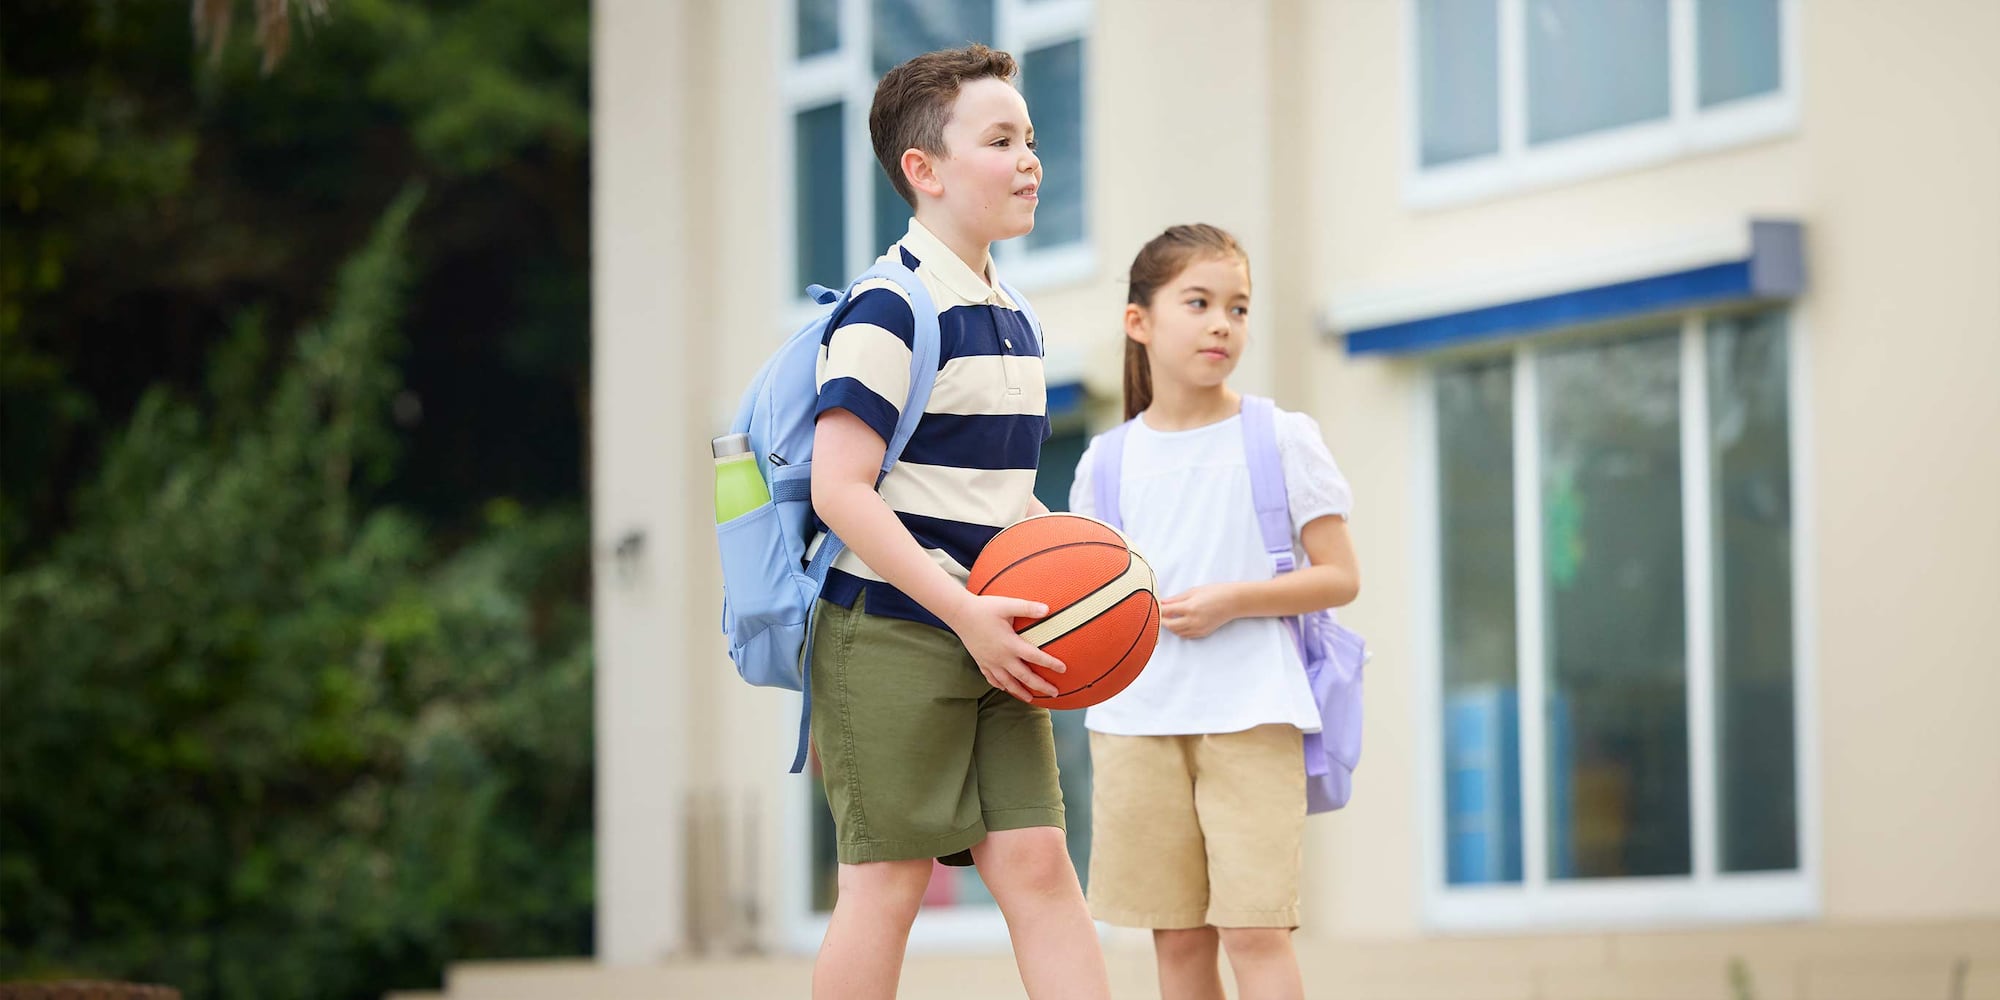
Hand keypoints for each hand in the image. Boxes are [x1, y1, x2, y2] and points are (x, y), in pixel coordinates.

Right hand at [945, 593, 1065, 701]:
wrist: (959, 614)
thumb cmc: (984, 608)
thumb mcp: (1007, 605)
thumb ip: (1027, 608)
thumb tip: (1048, 609)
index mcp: (1010, 644)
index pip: (1035, 657)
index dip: (1050, 664)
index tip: (1063, 669)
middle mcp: (1001, 657)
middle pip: (1024, 677)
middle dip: (1041, 686)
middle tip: (1054, 693)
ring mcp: (990, 662)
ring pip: (1008, 683)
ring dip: (1021, 692)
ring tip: (1031, 699)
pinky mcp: (981, 662)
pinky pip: (992, 679)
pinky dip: (1001, 686)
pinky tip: (1006, 689)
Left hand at [1160, 583, 1240, 639]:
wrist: (1234, 602)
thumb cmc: (1215, 592)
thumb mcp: (1193, 591)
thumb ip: (1176, 598)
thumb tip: (1162, 602)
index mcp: (1190, 607)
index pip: (1166, 612)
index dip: (1158, 610)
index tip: (1154, 606)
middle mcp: (1193, 621)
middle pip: (1169, 626)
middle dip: (1162, 620)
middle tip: (1159, 614)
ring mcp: (1198, 629)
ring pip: (1177, 632)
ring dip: (1171, 626)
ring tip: (1169, 617)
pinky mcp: (1203, 633)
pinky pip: (1186, 635)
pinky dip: (1180, 630)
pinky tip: (1180, 623)